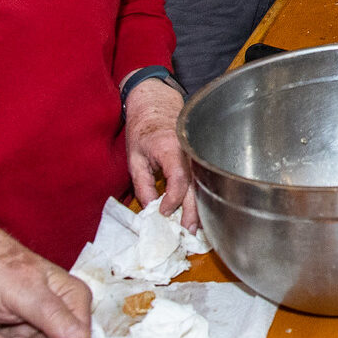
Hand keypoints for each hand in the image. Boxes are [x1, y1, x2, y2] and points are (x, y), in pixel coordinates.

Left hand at [124, 79, 195, 232]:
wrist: (156, 105)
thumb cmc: (143, 131)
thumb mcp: (134, 158)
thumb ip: (143, 184)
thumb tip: (151, 209)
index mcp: (171, 148)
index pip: (179, 178)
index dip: (173, 200)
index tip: (163, 214)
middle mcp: (189, 151)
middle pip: (196, 185)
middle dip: (192, 210)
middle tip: (188, 231)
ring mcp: (196, 153)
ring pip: (202, 184)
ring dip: (199, 207)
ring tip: (195, 227)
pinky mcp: (197, 157)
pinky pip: (201, 179)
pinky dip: (199, 196)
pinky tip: (197, 211)